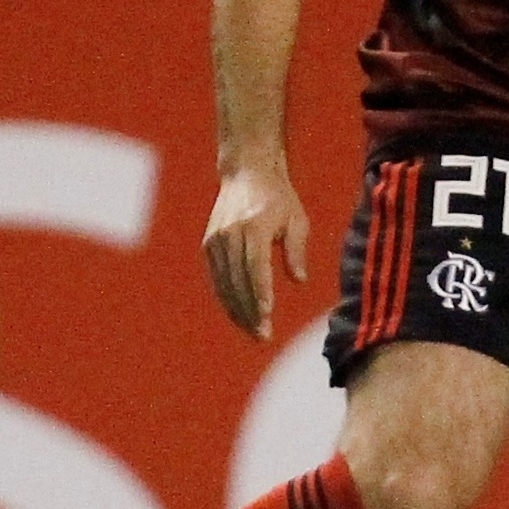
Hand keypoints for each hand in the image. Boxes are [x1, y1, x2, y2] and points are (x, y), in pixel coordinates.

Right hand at [203, 159, 307, 338]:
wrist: (247, 172)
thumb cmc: (279, 198)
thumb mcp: (297, 220)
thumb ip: (297, 250)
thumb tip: (299, 280)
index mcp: (254, 226)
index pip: (255, 267)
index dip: (260, 294)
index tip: (266, 317)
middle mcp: (231, 233)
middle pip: (238, 280)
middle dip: (249, 310)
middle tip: (263, 335)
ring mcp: (216, 239)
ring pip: (224, 283)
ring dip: (237, 310)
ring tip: (252, 331)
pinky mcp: (209, 243)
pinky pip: (217, 278)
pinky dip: (226, 297)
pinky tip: (239, 314)